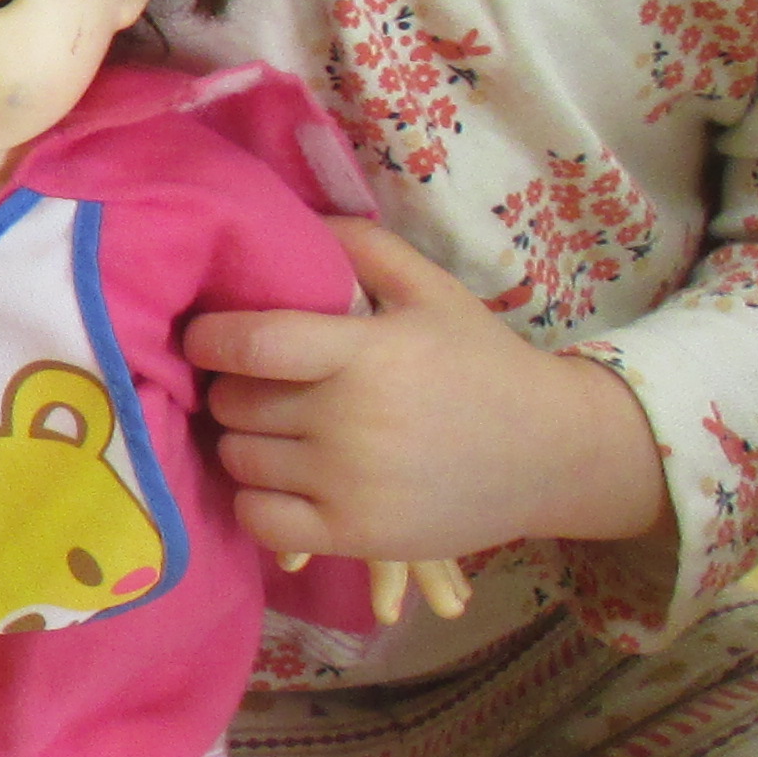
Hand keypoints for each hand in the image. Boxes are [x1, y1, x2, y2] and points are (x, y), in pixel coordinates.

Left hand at [187, 222, 671, 565]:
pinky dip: (257, 500)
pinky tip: (286, 480)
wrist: (552, 452)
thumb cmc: (480, 361)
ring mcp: (351, 487)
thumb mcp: (431, 289)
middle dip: (234, 388)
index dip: (209, 338)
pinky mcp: (354, 537)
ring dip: (245, 442)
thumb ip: (359, 246)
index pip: (251, 344)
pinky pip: (257, 520)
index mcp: (366, 354)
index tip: (205, 337)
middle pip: (234, 403)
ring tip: (280, 431)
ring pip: (238, 460)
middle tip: (262, 385)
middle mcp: (353, 423)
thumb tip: (288, 218)